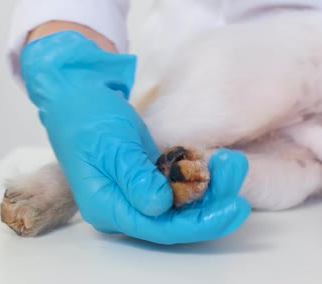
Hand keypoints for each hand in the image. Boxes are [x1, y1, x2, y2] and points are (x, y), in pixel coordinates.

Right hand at [20, 31, 250, 243]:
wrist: (79, 93)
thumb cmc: (87, 117)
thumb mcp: (112, 146)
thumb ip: (135, 178)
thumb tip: (160, 206)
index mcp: (108, 208)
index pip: (159, 227)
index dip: (199, 223)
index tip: (232, 208)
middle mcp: (126, 206)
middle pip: (177, 221)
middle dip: (212, 207)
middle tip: (242, 194)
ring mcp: (140, 190)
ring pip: (184, 202)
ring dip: (213, 188)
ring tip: (236, 163)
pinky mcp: (151, 174)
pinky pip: (182, 183)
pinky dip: (202, 174)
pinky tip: (222, 161)